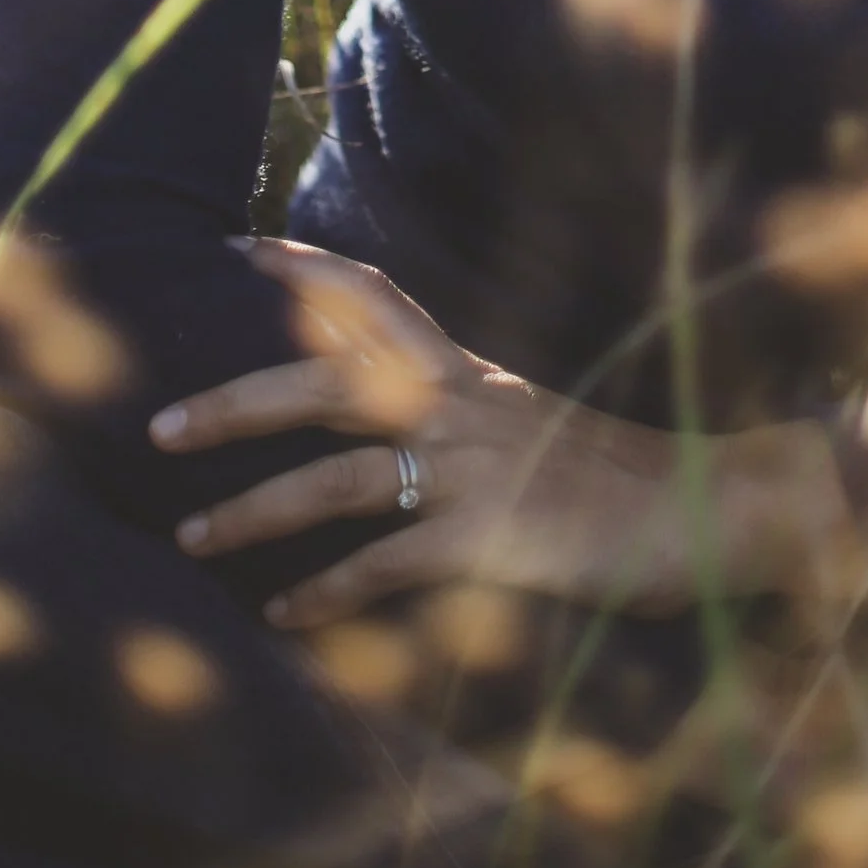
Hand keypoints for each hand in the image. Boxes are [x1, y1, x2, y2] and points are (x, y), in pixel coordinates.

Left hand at [151, 239, 850, 630]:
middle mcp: (466, 405)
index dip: (304, 273)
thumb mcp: (535, 433)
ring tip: (191, 537)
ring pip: (339, 476)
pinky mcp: (491, 537)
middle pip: (328, 382)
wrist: (709, 510)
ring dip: (256, 508)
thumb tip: (399, 437)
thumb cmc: (621, 483)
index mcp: (472, 375)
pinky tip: (286, 617)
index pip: (376, 301)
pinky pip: (387, 562)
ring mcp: (477, 469)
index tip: (235, 250)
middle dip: (236, 401)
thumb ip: (468, 426)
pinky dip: (329, 592)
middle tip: (157, 427)